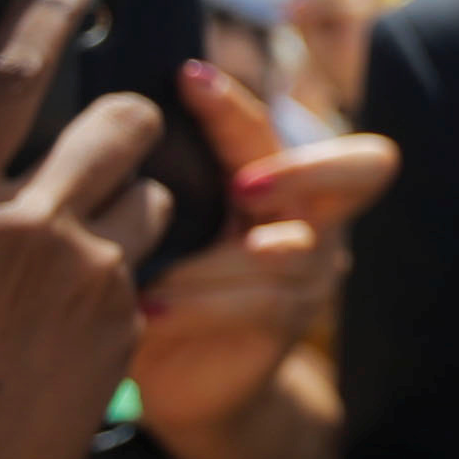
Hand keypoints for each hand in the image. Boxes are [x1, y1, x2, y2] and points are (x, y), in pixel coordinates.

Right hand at [0, 0, 164, 458]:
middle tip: (85, 139)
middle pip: (123, 125)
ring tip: (76, 237)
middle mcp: (28, 240)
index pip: (4, 78)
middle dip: (116, 118)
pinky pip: (148, 279)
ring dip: (125, 204)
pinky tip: (79, 311)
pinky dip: (124, 278)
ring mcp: (89, 296)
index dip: (39, 12)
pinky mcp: (123, 352)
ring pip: (152, 202)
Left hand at [128, 59, 396, 444]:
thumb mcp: (160, 232)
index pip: (268, 126)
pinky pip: (265, 301)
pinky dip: (203, 303)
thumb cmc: (164, 287)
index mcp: (271, 177)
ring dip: (214, 264)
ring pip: (289, 247)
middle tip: (243, 188)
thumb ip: (157, 188)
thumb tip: (92, 135)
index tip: (184, 77)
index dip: (233, 102)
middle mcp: (309, 214)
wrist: (186, 380)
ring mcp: (311, 269)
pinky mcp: (293, 320)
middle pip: (366, 166)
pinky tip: (150, 310)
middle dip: (305, 169)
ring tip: (151, 279)